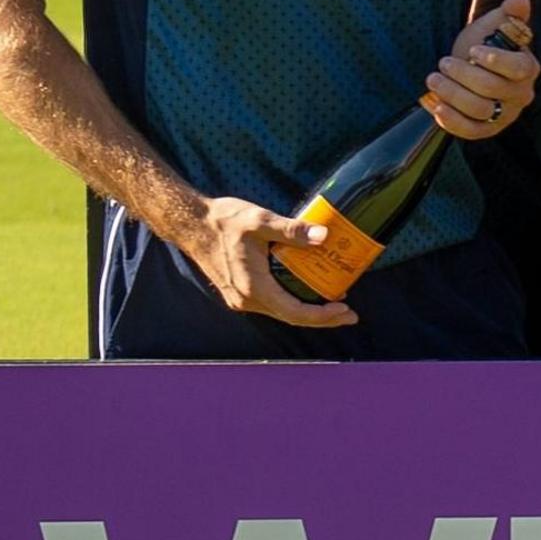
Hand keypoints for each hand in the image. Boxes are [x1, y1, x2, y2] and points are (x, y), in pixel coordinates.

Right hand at [180, 194, 356, 328]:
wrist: (191, 224)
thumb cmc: (223, 221)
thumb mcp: (260, 221)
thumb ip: (292, 230)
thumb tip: (323, 235)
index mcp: (254, 287)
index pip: (296, 312)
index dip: (323, 316)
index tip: (346, 311)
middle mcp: (247, 299)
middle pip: (292, 317)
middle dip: (323, 318)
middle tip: (350, 314)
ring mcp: (241, 298)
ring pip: (282, 312)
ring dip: (308, 311)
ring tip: (334, 303)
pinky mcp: (239, 292)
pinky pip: (272, 304)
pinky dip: (292, 302)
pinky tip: (307, 291)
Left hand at [422, 0, 538, 141]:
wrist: (470, 65)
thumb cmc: (483, 44)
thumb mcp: (494, 25)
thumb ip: (509, 14)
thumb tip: (519, 1)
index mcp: (528, 68)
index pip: (518, 68)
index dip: (495, 60)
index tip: (472, 50)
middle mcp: (521, 94)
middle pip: (492, 89)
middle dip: (463, 75)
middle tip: (443, 62)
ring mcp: (505, 115)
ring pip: (479, 110)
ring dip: (452, 94)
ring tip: (433, 79)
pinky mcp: (487, 130)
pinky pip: (471, 131)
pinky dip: (451, 121)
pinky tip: (434, 105)